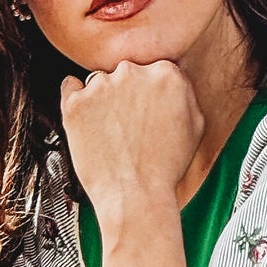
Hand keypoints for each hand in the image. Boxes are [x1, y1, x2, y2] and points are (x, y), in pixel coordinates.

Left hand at [60, 58, 201, 221]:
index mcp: (165, 74)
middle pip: (125, 72)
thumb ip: (185, 93)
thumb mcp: (196, 126)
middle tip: (130, 126)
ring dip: (102, 100)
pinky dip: (76, 102)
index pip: (152, 69)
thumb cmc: (165, 169)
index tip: (147, 110)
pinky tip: (88, 123)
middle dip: (126, 94)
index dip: (149, 93)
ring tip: (111, 133)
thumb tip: (173, 80)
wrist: (136, 197)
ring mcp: (100, 86)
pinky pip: (69, 88)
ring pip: (98, 82)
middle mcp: (132, 72)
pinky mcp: (75, 103)